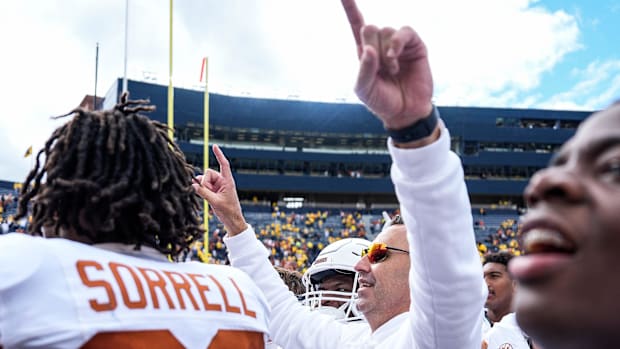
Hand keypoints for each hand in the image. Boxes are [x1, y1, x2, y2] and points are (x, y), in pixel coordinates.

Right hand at [192, 144, 246, 235]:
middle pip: (208, 173)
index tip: (214, 146)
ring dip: (202, 186)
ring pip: (204, 179)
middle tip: (207, 192)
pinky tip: (201, 196)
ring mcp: (217, 186)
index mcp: (227, 181)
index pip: (223, 164)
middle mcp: (222, 181)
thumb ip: (204, 193)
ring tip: (207, 197)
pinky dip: (201, 189)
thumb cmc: (228, 211)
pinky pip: (203, 186)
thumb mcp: (215, 202)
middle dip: (204, 181)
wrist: (232, 220)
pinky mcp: (213, 191)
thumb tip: (194, 185)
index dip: (219, 155)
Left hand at [341, 0, 433, 129]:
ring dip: (386, 54)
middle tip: (380, 68)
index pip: (356, 24)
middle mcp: (381, 44)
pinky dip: (397, 43)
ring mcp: (398, 43)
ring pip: (385, 31)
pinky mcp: (414, 45)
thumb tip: (369, 49)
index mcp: (365, 51)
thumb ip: (363, 70)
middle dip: (371, 47)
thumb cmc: (382, 101)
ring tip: (391, 71)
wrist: (405, 112)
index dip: (351, 7)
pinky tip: (394, 59)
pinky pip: (403, 32)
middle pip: (370, 27)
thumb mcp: (364, 89)